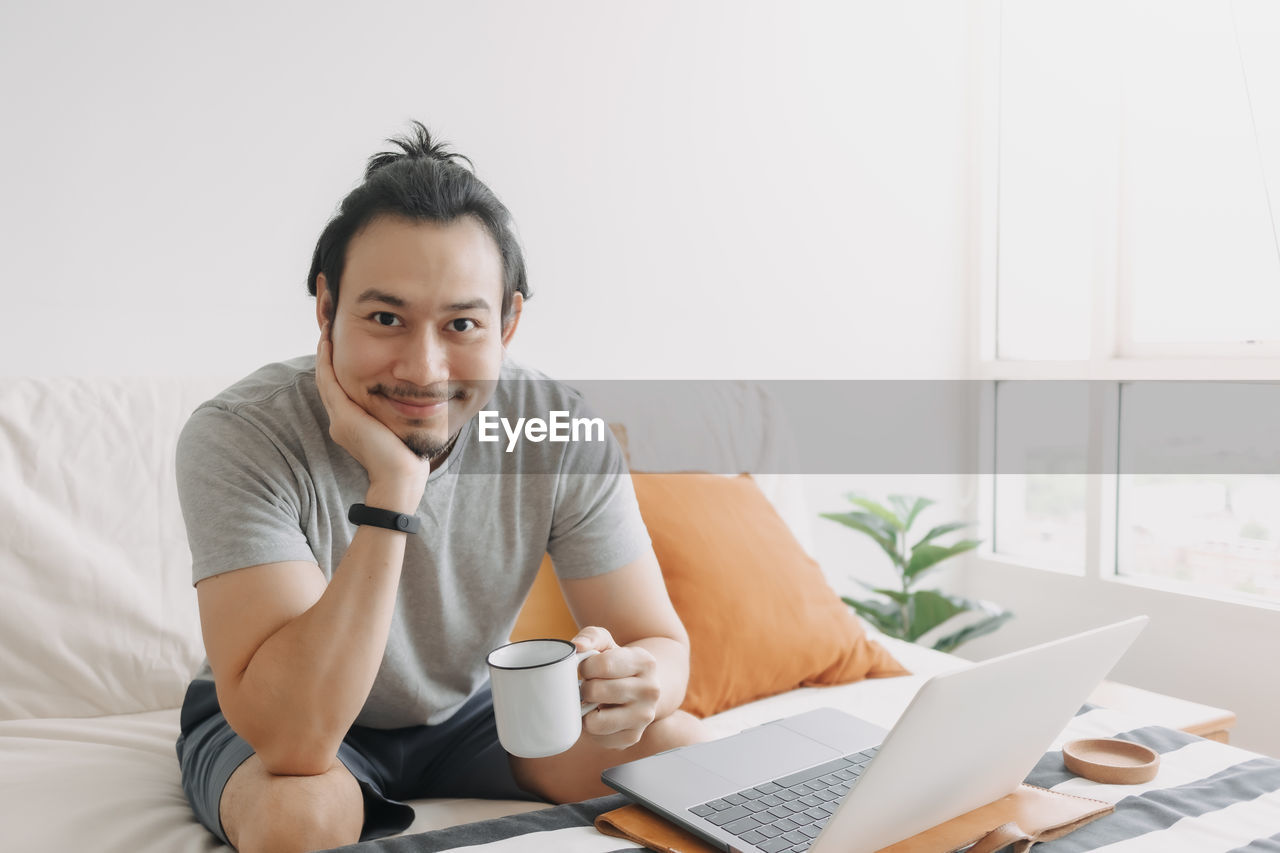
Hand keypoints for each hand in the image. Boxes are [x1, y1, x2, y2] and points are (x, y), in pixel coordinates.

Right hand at [315, 323, 429, 507]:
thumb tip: (418, 397)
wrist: (401, 478)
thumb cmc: (408, 456)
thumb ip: (398, 412)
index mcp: (351, 423)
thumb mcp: (400, 428)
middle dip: (327, 355)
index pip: (339, 388)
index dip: (336, 366)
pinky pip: (329, 381)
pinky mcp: (344, 416)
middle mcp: (340, 420)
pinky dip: (327, 361)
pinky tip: (329, 343)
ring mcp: (339, 418)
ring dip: (324, 353)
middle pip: (328, 380)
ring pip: (325, 378)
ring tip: (326, 330)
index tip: (340, 344)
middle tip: (327, 329)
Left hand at [572, 626, 660, 749]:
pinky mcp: (632, 737)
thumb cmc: (616, 663)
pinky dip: (591, 729)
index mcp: (646, 662)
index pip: (602, 665)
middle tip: (590, 686)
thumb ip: (591, 637)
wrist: (641, 687)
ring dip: (585, 711)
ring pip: (595, 722)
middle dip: (585, 688)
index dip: (585, 666)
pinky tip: (599, 715)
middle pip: (596, 692)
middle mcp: (651, 691)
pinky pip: (597, 738)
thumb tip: (577, 647)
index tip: (588, 668)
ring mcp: (644, 717)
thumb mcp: (608, 644)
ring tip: (593, 701)